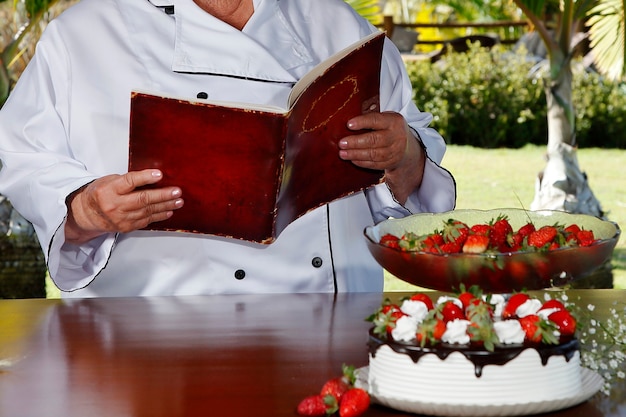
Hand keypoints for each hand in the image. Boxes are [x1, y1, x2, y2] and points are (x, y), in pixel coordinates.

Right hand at [65, 169, 183, 243]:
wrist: (86, 214)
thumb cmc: (99, 193)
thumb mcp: (109, 181)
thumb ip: (128, 180)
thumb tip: (153, 177)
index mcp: (108, 190)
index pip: (129, 182)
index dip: (145, 177)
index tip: (159, 174)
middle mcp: (114, 205)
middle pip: (142, 199)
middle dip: (162, 195)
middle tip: (177, 191)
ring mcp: (120, 218)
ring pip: (147, 211)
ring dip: (166, 206)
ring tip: (178, 201)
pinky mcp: (126, 227)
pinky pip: (146, 221)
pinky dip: (159, 216)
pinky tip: (169, 211)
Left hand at [338, 111, 424, 203]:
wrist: (406, 147)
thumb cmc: (389, 129)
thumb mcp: (386, 119)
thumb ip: (371, 119)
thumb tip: (348, 124)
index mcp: (394, 121)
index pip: (376, 120)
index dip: (362, 122)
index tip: (349, 125)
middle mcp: (397, 136)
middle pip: (375, 140)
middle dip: (356, 142)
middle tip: (342, 143)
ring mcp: (395, 151)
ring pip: (374, 154)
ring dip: (356, 154)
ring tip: (343, 153)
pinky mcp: (391, 163)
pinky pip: (375, 164)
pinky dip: (362, 162)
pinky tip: (352, 160)